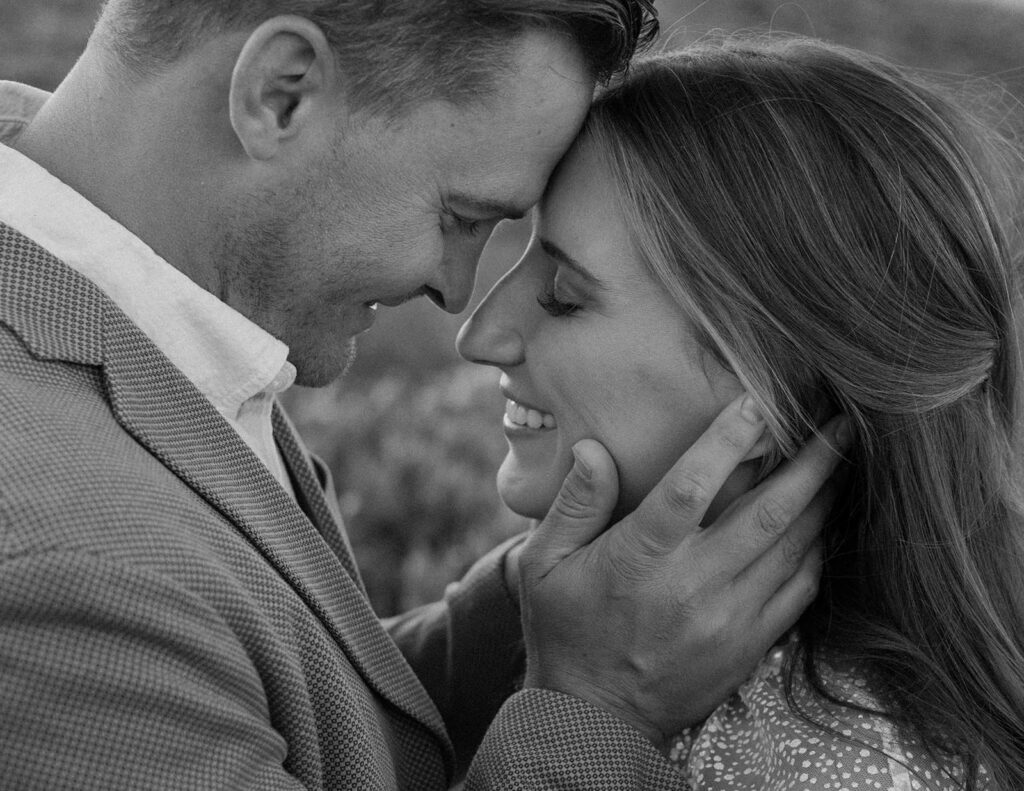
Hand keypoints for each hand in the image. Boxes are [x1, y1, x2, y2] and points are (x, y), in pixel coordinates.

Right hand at [517, 393, 849, 748]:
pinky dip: (817, 551)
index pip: (692, 485)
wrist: (594, 718)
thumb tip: (595, 449)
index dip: (729, 438)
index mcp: (640, 559)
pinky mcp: (750, 645)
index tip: (758, 400)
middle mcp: (693, 585)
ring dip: (823, 500)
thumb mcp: (543, 565)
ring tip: (844, 463)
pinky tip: (823, 525)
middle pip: (768, 512)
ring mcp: (729, 619)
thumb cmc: (565, 629)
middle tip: (840, 424)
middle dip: (811, 462)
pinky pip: (800, 590)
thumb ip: (575, 504)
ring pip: (794, 548)